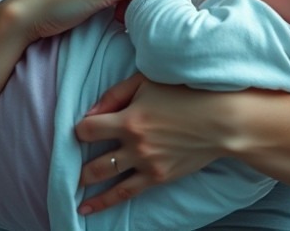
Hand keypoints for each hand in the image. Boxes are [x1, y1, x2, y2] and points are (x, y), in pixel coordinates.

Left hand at [74, 74, 228, 214]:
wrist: (222, 121)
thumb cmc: (186, 94)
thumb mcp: (147, 82)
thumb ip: (115, 94)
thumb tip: (89, 111)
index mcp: (128, 119)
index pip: (86, 129)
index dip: (81, 129)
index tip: (84, 130)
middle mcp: (133, 145)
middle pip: (92, 159)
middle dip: (77, 162)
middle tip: (67, 164)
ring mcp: (145, 164)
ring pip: (104, 177)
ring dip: (84, 183)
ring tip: (71, 188)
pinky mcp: (158, 177)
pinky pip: (125, 194)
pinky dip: (103, 202)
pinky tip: (86, 208)